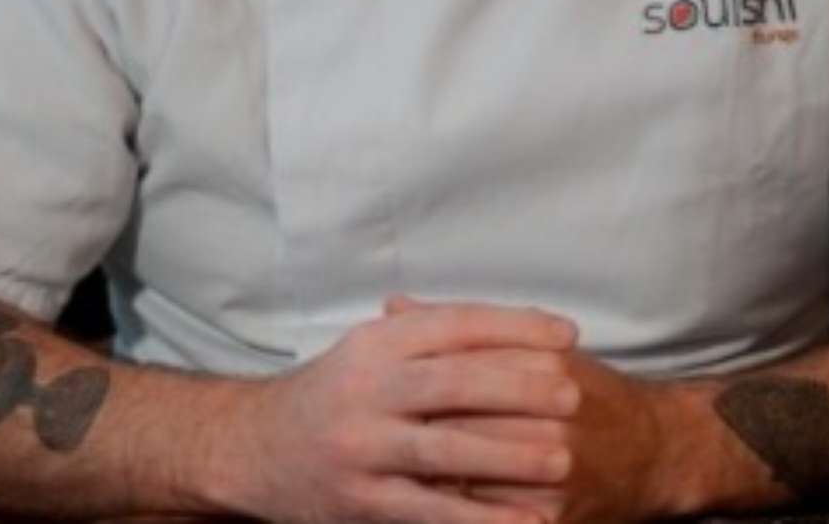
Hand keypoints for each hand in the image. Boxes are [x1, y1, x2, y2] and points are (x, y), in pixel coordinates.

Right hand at [210, 301, 581, 523]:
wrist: (254, 447)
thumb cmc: (334, 393)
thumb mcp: (371, 349)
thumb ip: (431, 333)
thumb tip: (516, 324)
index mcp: (377, 343)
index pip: (456, 325)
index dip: (515, 326)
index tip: (567, 334)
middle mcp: (367, 389)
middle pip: (454, 382)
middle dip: (520, 387)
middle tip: (575, 393)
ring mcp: (362, 447)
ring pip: (445, 449)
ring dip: (509, 455)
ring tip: (562, 457)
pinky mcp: (360, 501)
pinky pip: (429, 511)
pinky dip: (480, 519)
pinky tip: (525, 523)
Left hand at [387, 297, 668, 523]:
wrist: (655, 449)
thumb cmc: (583, 391)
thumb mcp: (533, 346)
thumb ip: (463, 327)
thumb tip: (392, 304)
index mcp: (543, 362)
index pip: (458, 368)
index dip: (410, 381)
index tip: (374, 388)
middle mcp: (553, 411)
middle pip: (457, 420)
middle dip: (411, 430)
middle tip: (369, 433)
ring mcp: (556, 466)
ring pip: (467, 472)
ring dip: (424, 474)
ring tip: (390, 468)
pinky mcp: (555, 514)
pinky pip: (488, 517)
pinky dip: (453, 511)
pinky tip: (426, 501)